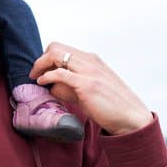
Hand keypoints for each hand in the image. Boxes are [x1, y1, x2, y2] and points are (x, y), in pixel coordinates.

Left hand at [30, 42, 153, 135]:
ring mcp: (89, 71)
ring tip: (36, 78)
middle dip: (41, 59)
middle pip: (55, 47)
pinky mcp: (87, 85)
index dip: (47, 58)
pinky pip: (60, 74)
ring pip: (55, 55)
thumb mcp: (88, 90)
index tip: (41, 71)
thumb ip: (69, 85)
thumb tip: (50, 85)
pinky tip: (43, 83)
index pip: (61, 48)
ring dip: (40, 65)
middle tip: (35, 74)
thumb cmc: (110, 107)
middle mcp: (90, 61)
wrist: (132, 119)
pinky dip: (47, 76)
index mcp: (92, 60)